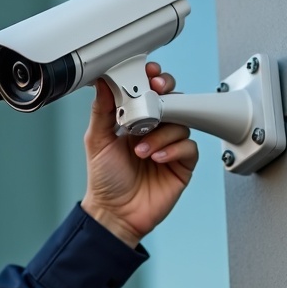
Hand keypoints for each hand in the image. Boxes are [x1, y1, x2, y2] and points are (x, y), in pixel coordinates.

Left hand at [81, 62, 197, 247]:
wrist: (115, 213)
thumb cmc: (105, 181)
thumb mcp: (97, 141)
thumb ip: (102, 111)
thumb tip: (104, 83)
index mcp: (134, 121)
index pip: (149, 92)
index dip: (152, 80)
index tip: (150, 74)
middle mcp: (155, 130)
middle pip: (173, 101)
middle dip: (166, 95)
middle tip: (157, 96)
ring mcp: (170, 146)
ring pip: (181, 123)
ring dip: (161, 133)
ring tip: (141, 150)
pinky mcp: (183, 164)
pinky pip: (189, 146)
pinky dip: (173, 149)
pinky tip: (157, 158)